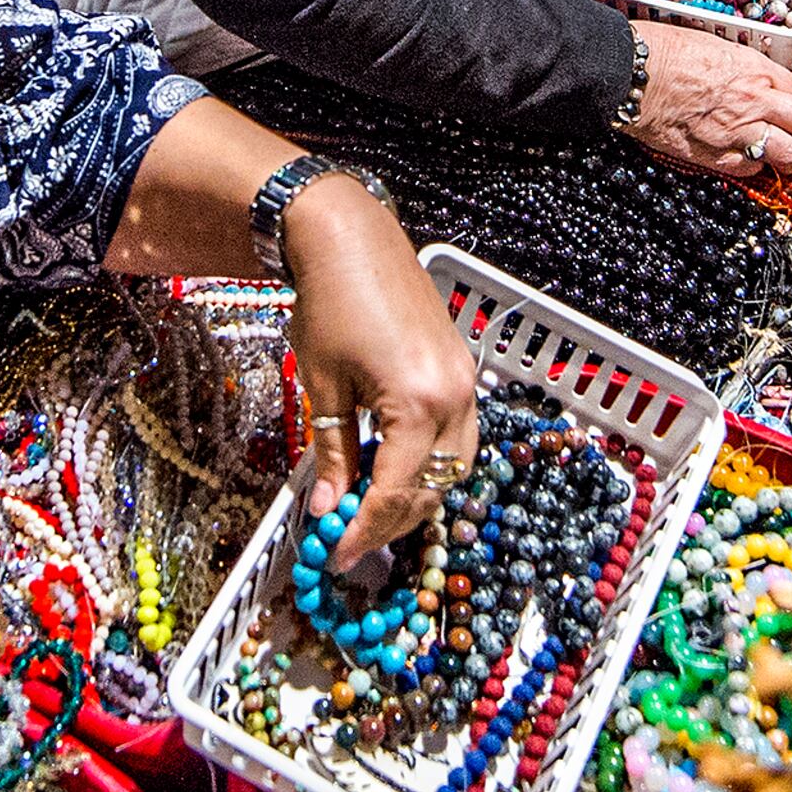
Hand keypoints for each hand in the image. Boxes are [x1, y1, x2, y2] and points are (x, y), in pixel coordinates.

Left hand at [281, 172, 480, 575]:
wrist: (351, 236)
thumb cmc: (329, 304)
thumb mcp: (324, 387)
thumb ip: (332, 453)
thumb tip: (327, 509)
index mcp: (420, 405)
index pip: (396, 492)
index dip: (363, 531)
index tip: (336, 556)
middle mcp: (457, 398)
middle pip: (435, 487)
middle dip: (391, 521)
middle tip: (348, 538)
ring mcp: (467, 382)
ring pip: (455, 466)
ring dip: (416, 494)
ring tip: (369, 507)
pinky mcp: (463, 370)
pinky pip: (458, 435)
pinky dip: (429, 461)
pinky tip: (393, 466)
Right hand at [624, 22, 791, 179]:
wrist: (632, 74)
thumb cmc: (666, 52)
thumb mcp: (719, 48)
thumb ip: (748, 70)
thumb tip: (763, 86)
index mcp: (758, 69)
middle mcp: (756, 100)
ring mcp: (737, 131)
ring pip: (789, 155)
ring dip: (790, 158)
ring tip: (783, 158)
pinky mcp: (715, 155)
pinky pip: (751, 170)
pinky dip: (753, 168)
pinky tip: (745, 158)